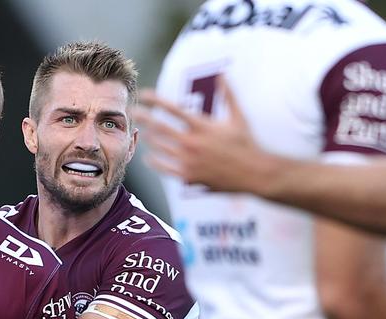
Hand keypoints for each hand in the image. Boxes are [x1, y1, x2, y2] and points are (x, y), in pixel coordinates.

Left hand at [135, 80, 264, 192]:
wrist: (254, 173)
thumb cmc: (246, 144)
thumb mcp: (238, 117)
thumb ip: (228, 94)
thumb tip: (223, 74)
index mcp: (202, 126)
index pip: (173, 109)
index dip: (156, 100)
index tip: (144, 95)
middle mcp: (193, 143)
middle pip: (160, 127)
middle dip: (144, 118)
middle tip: (132, 112)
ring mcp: (189, 161)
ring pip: (160, 148)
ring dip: (149, 139)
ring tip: (141, 132)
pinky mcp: (189, 176)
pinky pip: (165, 168)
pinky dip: (154, 161)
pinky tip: (149, 157)